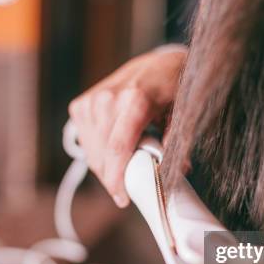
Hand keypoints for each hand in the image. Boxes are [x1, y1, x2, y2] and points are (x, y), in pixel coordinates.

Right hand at [68, 45, 186, 207]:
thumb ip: (175, 141)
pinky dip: (99, 153)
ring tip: (126, 163)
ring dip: (107, 167)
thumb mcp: (182, 112)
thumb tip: (175, 170)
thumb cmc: (173, 89)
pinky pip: (86, 142)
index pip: (117, 149)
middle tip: (131, 184)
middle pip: (103, 156)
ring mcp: (90, 102)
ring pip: (92, 153)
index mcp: (134, 100)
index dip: (117, 180)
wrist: (157, 64)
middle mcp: (107, 99)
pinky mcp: (80, 105)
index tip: (123, 199)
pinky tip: (114, 148)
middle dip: (115, 178)